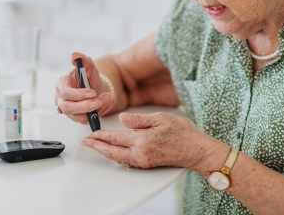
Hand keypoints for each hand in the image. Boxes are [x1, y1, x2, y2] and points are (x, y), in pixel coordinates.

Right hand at [54, 52, 114, 124]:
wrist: (95, 86)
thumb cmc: (88, 76)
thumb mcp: (88, 65)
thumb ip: (82, 59)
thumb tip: (74, 55)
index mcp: (61, 85)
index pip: (65, 93)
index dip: (78, 94)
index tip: (92, 92)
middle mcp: (62, 100)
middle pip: (68, 108)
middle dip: (84, 106)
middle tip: (98, 102)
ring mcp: (69, 111)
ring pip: (79, 117)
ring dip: (95, 110)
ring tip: (108, 98)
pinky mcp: (78, 118)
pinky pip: (88, 120)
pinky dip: (100, 112)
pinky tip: (108, 101)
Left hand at [81, 112, 219, 168]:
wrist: (197, 150)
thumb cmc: (183, 132)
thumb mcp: (161, 118)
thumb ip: (139, 119)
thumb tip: (122, 118)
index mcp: (143, 140)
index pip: (116, 138)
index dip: (101, 135)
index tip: (91, 132)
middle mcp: (141, 153)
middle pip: (112, 151)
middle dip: (97, 146)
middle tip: (86, 142)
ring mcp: (144, 161)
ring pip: (118, 158)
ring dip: (105, 151)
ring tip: (95, 145)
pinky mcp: (147, 164)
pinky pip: (127, 160)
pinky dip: (116, 155)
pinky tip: (113, 151)